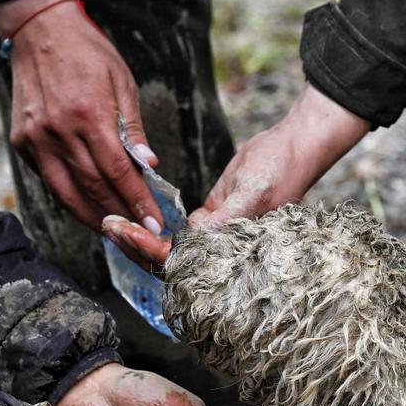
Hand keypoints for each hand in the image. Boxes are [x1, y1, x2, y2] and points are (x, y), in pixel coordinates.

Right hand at [0, 0, 165, 232]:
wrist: (40, 30)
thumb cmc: (88, 53)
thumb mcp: (122, 82)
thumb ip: (133, 127)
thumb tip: (148, 164)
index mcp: (89, 114)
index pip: (117, 170)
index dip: (136, 199)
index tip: (153, 220)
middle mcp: (59, 130)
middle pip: (93, 186)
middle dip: (119, 213)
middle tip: (139, 231)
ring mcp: (36, 137)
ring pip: (66, 191)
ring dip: (91, 215)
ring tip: (113, 229)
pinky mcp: (22, 140)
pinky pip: (48, 178)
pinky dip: (68, 196)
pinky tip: (86, 206)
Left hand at [99, 84, 369, 266]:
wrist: (296, 144)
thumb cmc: (281, 167)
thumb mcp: (251, 192)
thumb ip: (223, 219)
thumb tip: (194, 238)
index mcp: (233, 246)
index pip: (183, 258)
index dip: (151, 248)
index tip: (125, 231)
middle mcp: (223, 245)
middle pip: (172, 261)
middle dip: (137, 248)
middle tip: (109, 227)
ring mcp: (217, 230)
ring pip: (172, 247)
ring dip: (142, 238)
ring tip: (113, 224)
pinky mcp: (215, 214)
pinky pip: (181, 229)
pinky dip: (157, 224)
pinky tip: (134, 215)